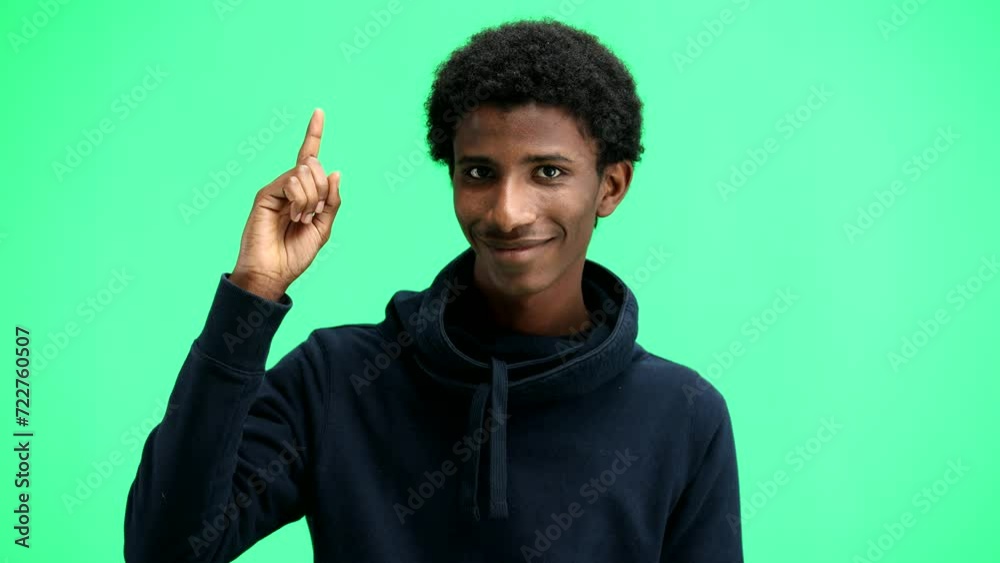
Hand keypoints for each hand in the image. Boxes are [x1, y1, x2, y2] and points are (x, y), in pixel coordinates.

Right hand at [230, 108, 341, 300]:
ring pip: (307, 173)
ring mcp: (277, 188)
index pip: (309, 158)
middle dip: (323, 191)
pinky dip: (300, 200)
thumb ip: (331, 200)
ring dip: (311, 200)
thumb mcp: (323, 227)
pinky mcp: (266, 193)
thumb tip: (335, 171)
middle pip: (317, 167)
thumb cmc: (295, 253)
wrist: (273, 271)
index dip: (314, 134)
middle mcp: (289, 186)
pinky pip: (293, 181)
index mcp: (303, 193)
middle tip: (311, 215)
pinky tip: (292, 216)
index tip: (319, 112)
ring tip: (299, 219)